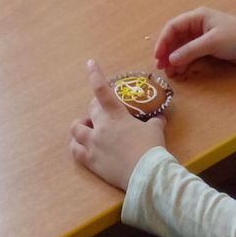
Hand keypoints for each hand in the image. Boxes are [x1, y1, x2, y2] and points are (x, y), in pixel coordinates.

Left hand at [69, 59, 166, 189]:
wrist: (146, 174)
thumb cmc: (151, 148)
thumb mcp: (156, 131)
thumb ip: (155, 122)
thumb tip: (160, 118)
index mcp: (116, 116)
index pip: (103, 91)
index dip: (95, 75)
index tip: (89, 63)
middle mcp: (101, 127)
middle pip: (90, 110)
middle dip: (94, 108)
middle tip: (101, 112)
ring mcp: (93, 144)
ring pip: (76, 129)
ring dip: (80, 126)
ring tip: (87, 129)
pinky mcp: (91, 161)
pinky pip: (75, 150)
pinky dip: (76, 146)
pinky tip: (81, 146)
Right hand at [153, 8, 235, 75]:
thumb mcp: (212, 43)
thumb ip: (190, 51)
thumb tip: (171, 59)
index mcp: (198, 17)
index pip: (173, 27)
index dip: (163, 41)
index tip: (158, 56)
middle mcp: (197, 25)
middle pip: (175, 37)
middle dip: (167, 52)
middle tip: (161, 67)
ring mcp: (202, 36)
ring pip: (182, 47)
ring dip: (174, 59)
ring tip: (170, 72)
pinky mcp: (208, 47)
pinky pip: (190, 54)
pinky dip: (184, 62)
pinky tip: (180, 71)